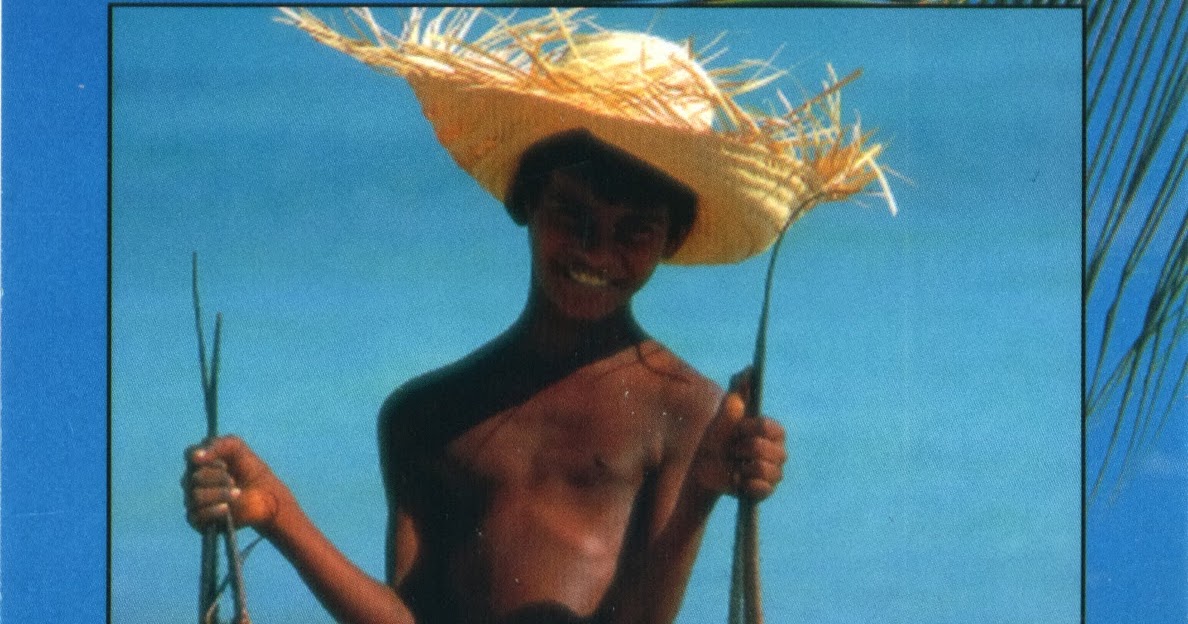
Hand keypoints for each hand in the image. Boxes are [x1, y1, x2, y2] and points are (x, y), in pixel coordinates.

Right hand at [182, 435, 292, 533]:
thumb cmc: (249, 469)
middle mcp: (192, 481)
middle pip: (192, 477)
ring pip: (195, 496)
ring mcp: (194, 501)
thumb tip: (195, 457)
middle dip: (217, 477)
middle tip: (233, 479)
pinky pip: (196, 516)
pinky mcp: (199, 520)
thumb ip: (218, 444)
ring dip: (219, 493)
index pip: (190, 455)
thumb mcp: (237, 448)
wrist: (265, 495)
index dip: (206, 457)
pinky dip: (213, 510)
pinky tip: (227, 508)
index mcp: (199, 463)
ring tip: (237, 492)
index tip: (224, 463)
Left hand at [693, 368, 787, 499]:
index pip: (770, 428)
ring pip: (763, 469)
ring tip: (735, 465)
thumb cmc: (718, 436)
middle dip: (742, 448)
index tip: (737, 430)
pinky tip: (738, 480)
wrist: (704, 467)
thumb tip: (750, 367)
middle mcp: (779, 453)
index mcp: (773, 433)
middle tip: (732, 450)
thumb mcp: (726, 411)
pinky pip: (761, 488)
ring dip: (742, 466)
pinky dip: (745, 483)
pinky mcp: (765, 492)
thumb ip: (740, 389)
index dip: (751, 428)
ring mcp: (774, 474)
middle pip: (764, 449)